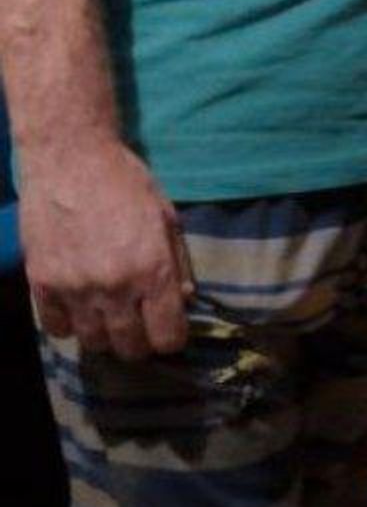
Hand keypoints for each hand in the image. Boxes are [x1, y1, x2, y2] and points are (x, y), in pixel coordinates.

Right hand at [22, 137, 190, 358]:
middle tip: (141, 326)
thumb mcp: (166, 215)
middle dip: (141, 343)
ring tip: (111, 316)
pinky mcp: (42, 285)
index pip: (167, 335)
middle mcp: (115, 287)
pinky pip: (56, 328)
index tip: (170, 331)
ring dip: (106, 334)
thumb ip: (176, 261)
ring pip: (93, 342)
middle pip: (130, 347)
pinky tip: (79, 306)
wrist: (70, 159)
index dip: (173, 339)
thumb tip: (185, 298)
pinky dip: (69, 324)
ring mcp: (75, 290)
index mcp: (152, 269)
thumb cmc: (126, 181)